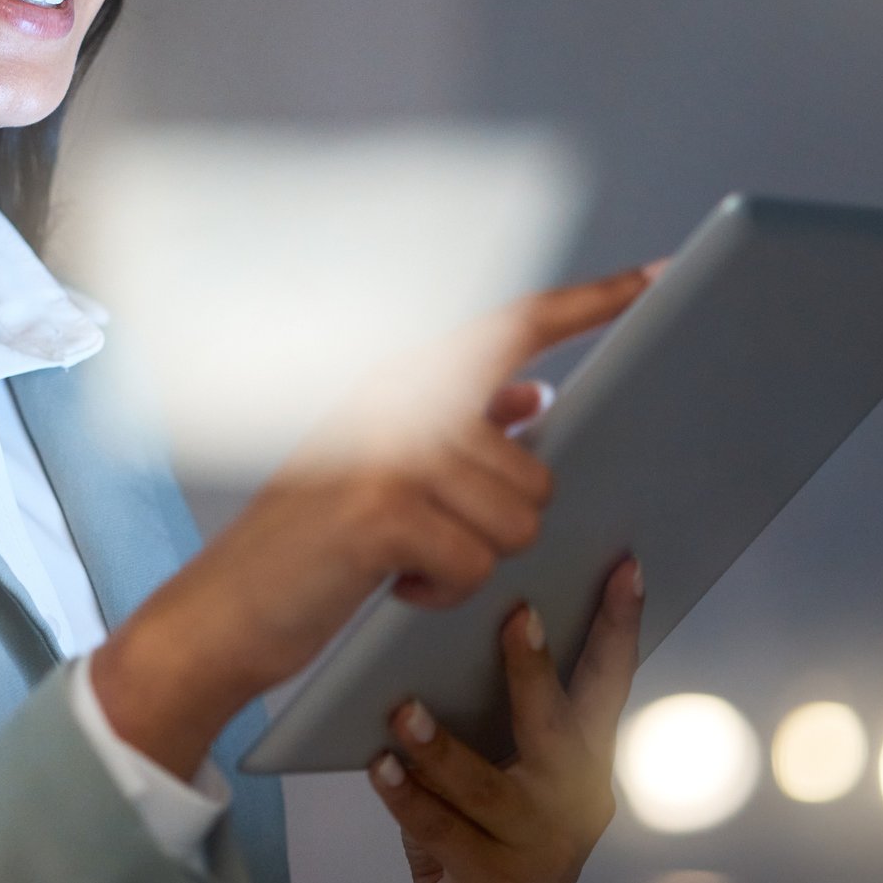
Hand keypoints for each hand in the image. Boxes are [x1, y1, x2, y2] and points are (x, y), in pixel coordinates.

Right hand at [89, 263, 661, 778]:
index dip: (593, 300)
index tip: (659, 274)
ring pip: (517, 519)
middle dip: (496, 523)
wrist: (223, 608)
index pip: (512, 326)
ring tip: (403, 557)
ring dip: (472, 560)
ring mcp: (389, 450)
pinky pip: (478, 562)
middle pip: (533, 468)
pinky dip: (445, 591)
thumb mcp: (378, 468)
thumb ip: (457, 427)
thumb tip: (531, 394)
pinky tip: (394, 582)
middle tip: (422, 536)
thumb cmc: (305, 543)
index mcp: (397, 378)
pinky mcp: (385, 510)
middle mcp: (395, 398)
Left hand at [369, 556, 645, 882]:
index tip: (623, 568)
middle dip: (535, 670)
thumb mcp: (522, 760)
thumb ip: (508, 706)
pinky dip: (407, 796)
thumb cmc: (500, 821)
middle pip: (555, 727)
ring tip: (404, 712)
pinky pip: (440, 829)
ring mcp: (534, 841)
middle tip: (517, 616)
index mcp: (585, 757)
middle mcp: (571, 798)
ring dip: (443, 746)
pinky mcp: (489, 875)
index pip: (609, 681)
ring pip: (487, 786)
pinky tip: (381, 766)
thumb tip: (464, 615)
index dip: (619, 624)